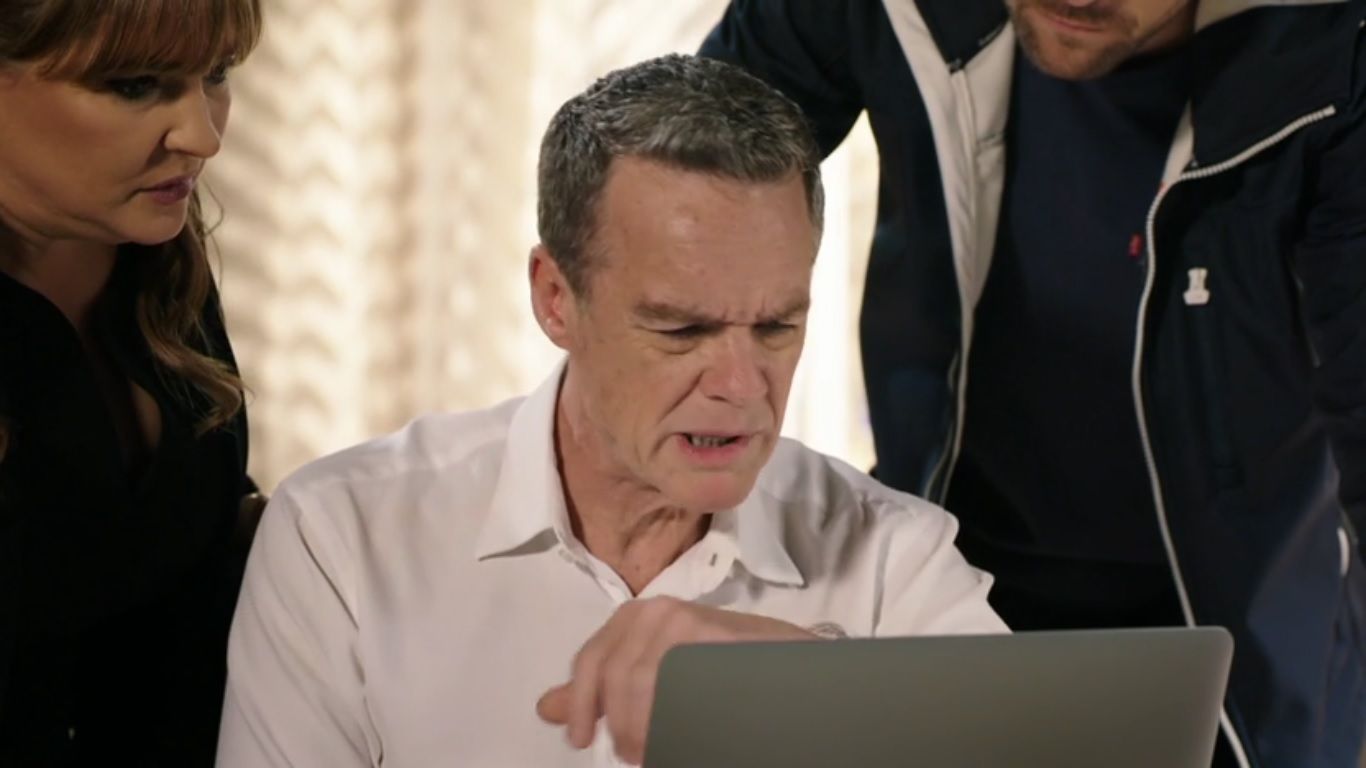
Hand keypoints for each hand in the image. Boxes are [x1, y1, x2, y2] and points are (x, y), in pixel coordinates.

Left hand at [536, 596, 813, 764]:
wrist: (787, 658)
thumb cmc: (715, 666)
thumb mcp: (653, 670)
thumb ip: (603, 688)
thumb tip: (547, 707)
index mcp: (633, 616)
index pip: (590, 661)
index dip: (582, 705)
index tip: (582, 742)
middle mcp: (654, 611)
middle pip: (616, 678)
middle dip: (622, 726)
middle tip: (636, 755)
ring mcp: (684, 622)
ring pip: (644, 685)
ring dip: (646, 728)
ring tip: (658, 750)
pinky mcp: (712, 636)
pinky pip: (677, 687)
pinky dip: (672, 718)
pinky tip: (681, 734)